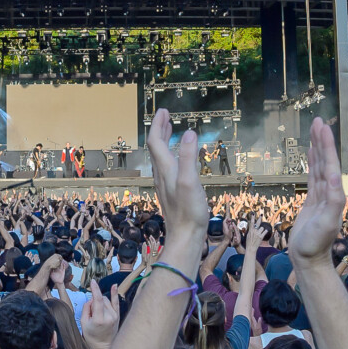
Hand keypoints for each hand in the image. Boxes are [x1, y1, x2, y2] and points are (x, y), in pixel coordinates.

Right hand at [82, 289, 120, 345]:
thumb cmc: (91, 336)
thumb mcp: (83, 323)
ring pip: (106, 300)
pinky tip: (114, 285)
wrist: (103, 346)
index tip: (92, 282)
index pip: (97, 300)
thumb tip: (91, 299)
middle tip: (91, 314)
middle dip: (94, 302)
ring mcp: (115, 316)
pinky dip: (114, 294)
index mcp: (99, 319)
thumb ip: (86, 308)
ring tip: (97, 314)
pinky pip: (116, 302)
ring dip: (100, 302)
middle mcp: (109, 317)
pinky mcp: (118, 316)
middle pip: (101, 299)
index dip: (95, 290)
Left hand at [144, 109, 209, 251]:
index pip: (156, 142)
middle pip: (156, 148)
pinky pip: (167, 167)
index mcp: (166, 170)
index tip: (163, 111)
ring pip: (161, 157)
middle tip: (165, 116)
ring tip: (169, 130)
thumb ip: (189, 157)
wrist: (185, 237)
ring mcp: (165, 184)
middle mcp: (162, 175)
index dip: (158, 125)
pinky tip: (178, 158)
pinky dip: (171, 154)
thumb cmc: (189, 212)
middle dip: (160, 130)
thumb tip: (189, 133)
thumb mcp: (191, 182)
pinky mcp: (171, 192)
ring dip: (164, 141)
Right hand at [288, 118, 347, 265]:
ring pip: (319, 166)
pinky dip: (312, 162)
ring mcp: (321, 195)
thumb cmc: (315, 244)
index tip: (321, 127)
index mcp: (334, 194)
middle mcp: (330, 191)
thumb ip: (332, 201)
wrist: (308, 259)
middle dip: (322, 141)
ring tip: (315, 130)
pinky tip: (311, 154)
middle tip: (318, 121)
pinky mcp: (313, 200)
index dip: (326, 146)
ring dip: (318, 148)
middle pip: (325, 161)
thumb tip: (333, 178)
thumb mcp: (326, 224)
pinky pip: (313, 176)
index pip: (330, 164)